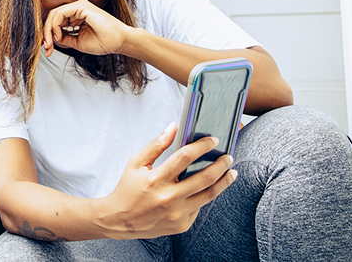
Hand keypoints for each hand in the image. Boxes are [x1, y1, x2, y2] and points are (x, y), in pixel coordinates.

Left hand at [41, 0, 132, 56]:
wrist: (118, 42)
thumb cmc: (103, 42)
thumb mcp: (77, 42)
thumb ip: (64, 38)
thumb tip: (51, 38)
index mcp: (76, 17)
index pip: (56, 22)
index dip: (49, 35)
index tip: (47, 50)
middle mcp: (77, 9)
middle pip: (53, 17)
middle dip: (46, 33)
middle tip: (46, 48)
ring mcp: (79, 6)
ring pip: (54, 14)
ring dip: (49, 30)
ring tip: (51, 44)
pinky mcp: (81, 6)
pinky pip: (60, 13)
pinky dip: (55, 25)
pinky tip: (59, 35)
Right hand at [101, 123, 236, 237]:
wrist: (120, 220)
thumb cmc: (127, 189)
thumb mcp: (136, 163)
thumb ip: (156, 145)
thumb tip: (173, 127)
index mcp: (156, 179)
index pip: (185, 157)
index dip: (202, 146)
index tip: (213, 140)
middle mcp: (168, 198)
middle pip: (204, 178)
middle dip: (220, 165)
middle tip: (228, 156)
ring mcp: (177, 214)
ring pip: (209, 195)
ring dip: (224, 182)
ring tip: (231, 172)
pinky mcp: (182, 225)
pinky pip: (199, 207)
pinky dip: (206, 195)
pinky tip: (210, 187)